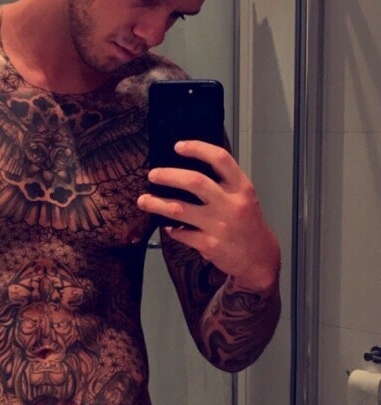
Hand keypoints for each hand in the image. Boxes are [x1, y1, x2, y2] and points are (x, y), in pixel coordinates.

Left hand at [137, 140, 280, 291]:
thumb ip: (223, 184)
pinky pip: (182, 233)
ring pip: (179, 209)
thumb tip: (187, 170)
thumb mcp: (244, 198)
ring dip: (157, 203)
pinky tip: (168, 227)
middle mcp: (231, 204)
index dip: (198, 148)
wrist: (259, 257)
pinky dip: (172, 229)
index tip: (178, 146)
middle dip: (169, 175)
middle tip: (153, 175)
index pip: (220, 159)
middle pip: (195, 181)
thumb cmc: (248, 224)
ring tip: (144, 200)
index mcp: (241, 188)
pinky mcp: (210, 245)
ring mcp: (220, 225)